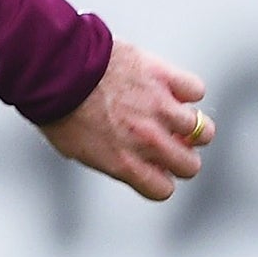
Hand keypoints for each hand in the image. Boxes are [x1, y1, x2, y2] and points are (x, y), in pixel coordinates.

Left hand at [42, 40, 211, 200]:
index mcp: (124, 163)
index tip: (151, 165)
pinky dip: (186, 89)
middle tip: (166, 141)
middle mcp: (148, 140)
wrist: (54, 66)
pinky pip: (196, 90)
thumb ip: (108, 159)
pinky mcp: (163, 76)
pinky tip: (167, 86)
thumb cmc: (56, 105)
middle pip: (190, 165)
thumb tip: (126, 163)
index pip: (163, 189)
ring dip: (188, 125)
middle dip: (180, 156)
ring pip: (203, 130)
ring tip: (170, 114)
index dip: (158, 177)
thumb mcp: (75, 147)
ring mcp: (159, 108)